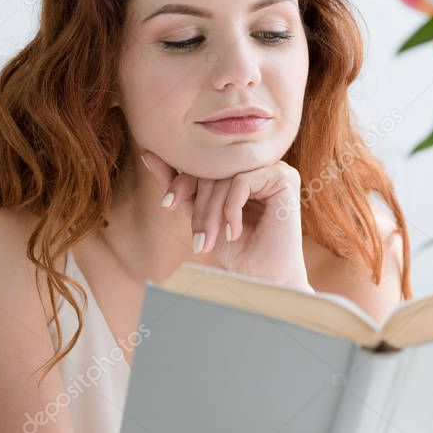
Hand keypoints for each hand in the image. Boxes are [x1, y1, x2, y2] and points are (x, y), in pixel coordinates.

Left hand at [140, 151, 310, 288]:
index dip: (182, 182)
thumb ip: (181, 187)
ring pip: (226, 176)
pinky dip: (232, 209)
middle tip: (198, 238)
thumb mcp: (200, 214)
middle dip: (200, 206)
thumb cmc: (237, 249)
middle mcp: (258, 164)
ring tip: (211, 240)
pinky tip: (234, 233)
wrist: (264, 276)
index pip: (204, 163)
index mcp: (241, 168)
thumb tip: (147, 155)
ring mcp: (273, 168)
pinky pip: (242, 181)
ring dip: (213, 213)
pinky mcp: (284, 177)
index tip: (168, 204)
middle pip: (214, 170)